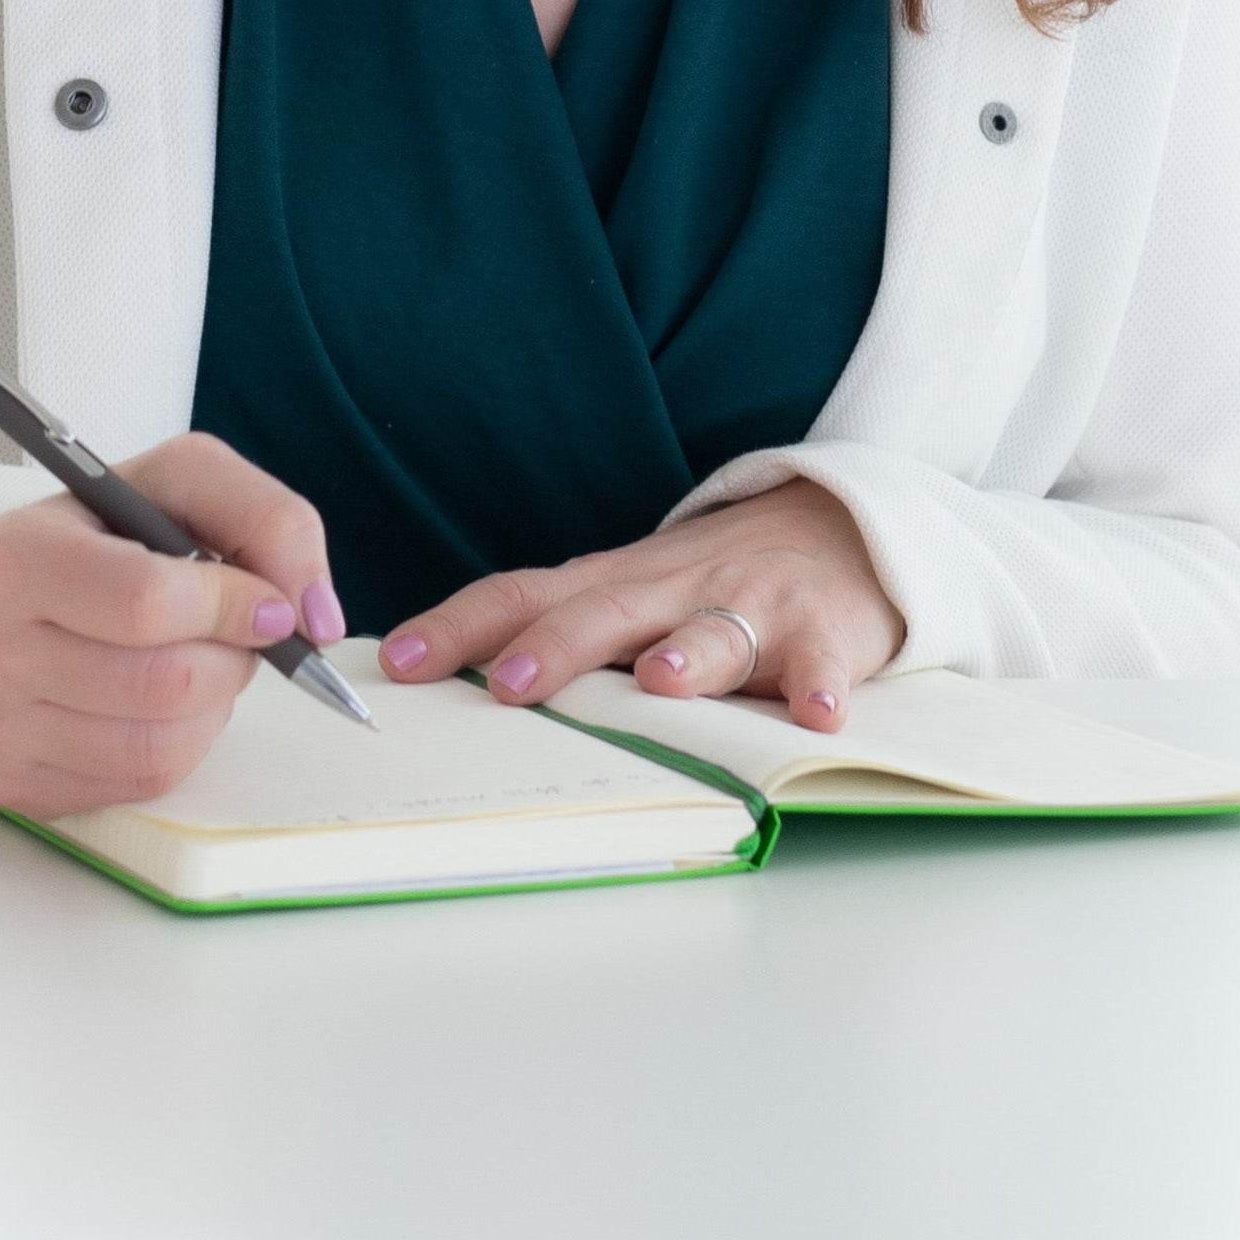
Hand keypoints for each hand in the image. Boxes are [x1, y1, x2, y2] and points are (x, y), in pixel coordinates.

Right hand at [0, 433, 343, 815]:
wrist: (15, 595)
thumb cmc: (108, 532)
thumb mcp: (181, 483)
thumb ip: (265, 518)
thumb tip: (314, 617)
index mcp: (16, 555)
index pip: (144, 602)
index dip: (230, 606)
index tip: (269, 604)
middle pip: (164, 685)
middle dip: (232, 659)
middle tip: (236, 632)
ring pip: (160, 747)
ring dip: (214, 705)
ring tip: (202, 660)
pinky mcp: (13, 784)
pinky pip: (139, 785)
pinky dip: (181, 744)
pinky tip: (163, 701)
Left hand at [376, 480, 900, 729]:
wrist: (841, 526)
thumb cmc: (717, 579)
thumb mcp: (633, 593)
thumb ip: (567, 630)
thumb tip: (463, 688)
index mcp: (616, 584)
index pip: (522, 595)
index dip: (460, 627)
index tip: (398, 662)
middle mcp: (675, 587)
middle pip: (605, 613)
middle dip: (555, 648)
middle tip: (509, 685)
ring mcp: (752, 604)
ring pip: (714, 631)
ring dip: (686, 653)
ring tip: (660, 681)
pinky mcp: (823, 632)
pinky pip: (821, 663)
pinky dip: (820, 686)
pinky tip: (817, 713)